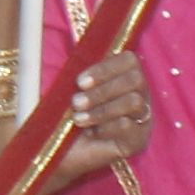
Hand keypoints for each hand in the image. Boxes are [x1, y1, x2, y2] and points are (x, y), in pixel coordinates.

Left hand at [32, 51, 153, 194]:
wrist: (53, 150)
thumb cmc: (59, 114)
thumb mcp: (62, 88)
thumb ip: (70, 69)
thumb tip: (59, 43)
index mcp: (121, 75)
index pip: (128, 60)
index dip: (106, 68)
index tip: (80, 81)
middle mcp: (137, 93)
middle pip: (136, 79)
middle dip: (103, 90)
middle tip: (76, 102)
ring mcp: (140, 118)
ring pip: (135, 102)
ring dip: (103, 109)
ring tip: (78, 119)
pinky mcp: (138, 141)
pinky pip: (132, 127)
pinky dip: (110, 127)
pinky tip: (94, 134)